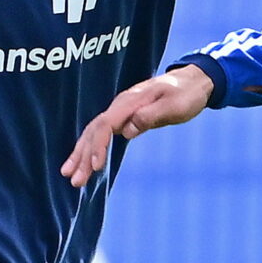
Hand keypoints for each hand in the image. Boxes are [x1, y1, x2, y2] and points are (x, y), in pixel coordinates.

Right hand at [62, 64, 214, 185]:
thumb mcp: (173, 105)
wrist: (192, 81)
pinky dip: (91, 149)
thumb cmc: (185, 94)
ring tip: (70, 176)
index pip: (105, 125)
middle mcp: (120, 106)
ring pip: (94, 134)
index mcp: (130, 102)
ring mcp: (120, 111)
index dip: (98, 146)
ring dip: (81, 155)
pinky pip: (102, 134)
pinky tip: (84, 163)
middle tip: (74, 180)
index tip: (95, 167)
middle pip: (94, 132)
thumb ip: (150, 116)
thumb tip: (127, 130)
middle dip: (83, 156)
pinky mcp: (124, 118)